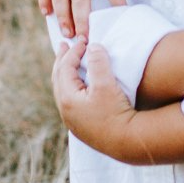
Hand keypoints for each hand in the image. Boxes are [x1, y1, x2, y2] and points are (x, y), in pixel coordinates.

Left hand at [52, 37, 136, 153]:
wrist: (125, 142)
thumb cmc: (115, 113)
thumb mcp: (107, 84)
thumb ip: (98, 62)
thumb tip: (93, 46)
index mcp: (67, 98)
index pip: (65, 67)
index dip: (74, 51)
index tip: (84, 40)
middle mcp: (65, 109)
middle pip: (58, 78)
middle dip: (61, 60)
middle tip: (63, 46)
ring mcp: (71, 119)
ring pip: (62, 90)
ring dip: (64, 74)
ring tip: (68, 63)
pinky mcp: (80, 126)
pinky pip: (69, 100)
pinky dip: (70, 86)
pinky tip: (78, 86)